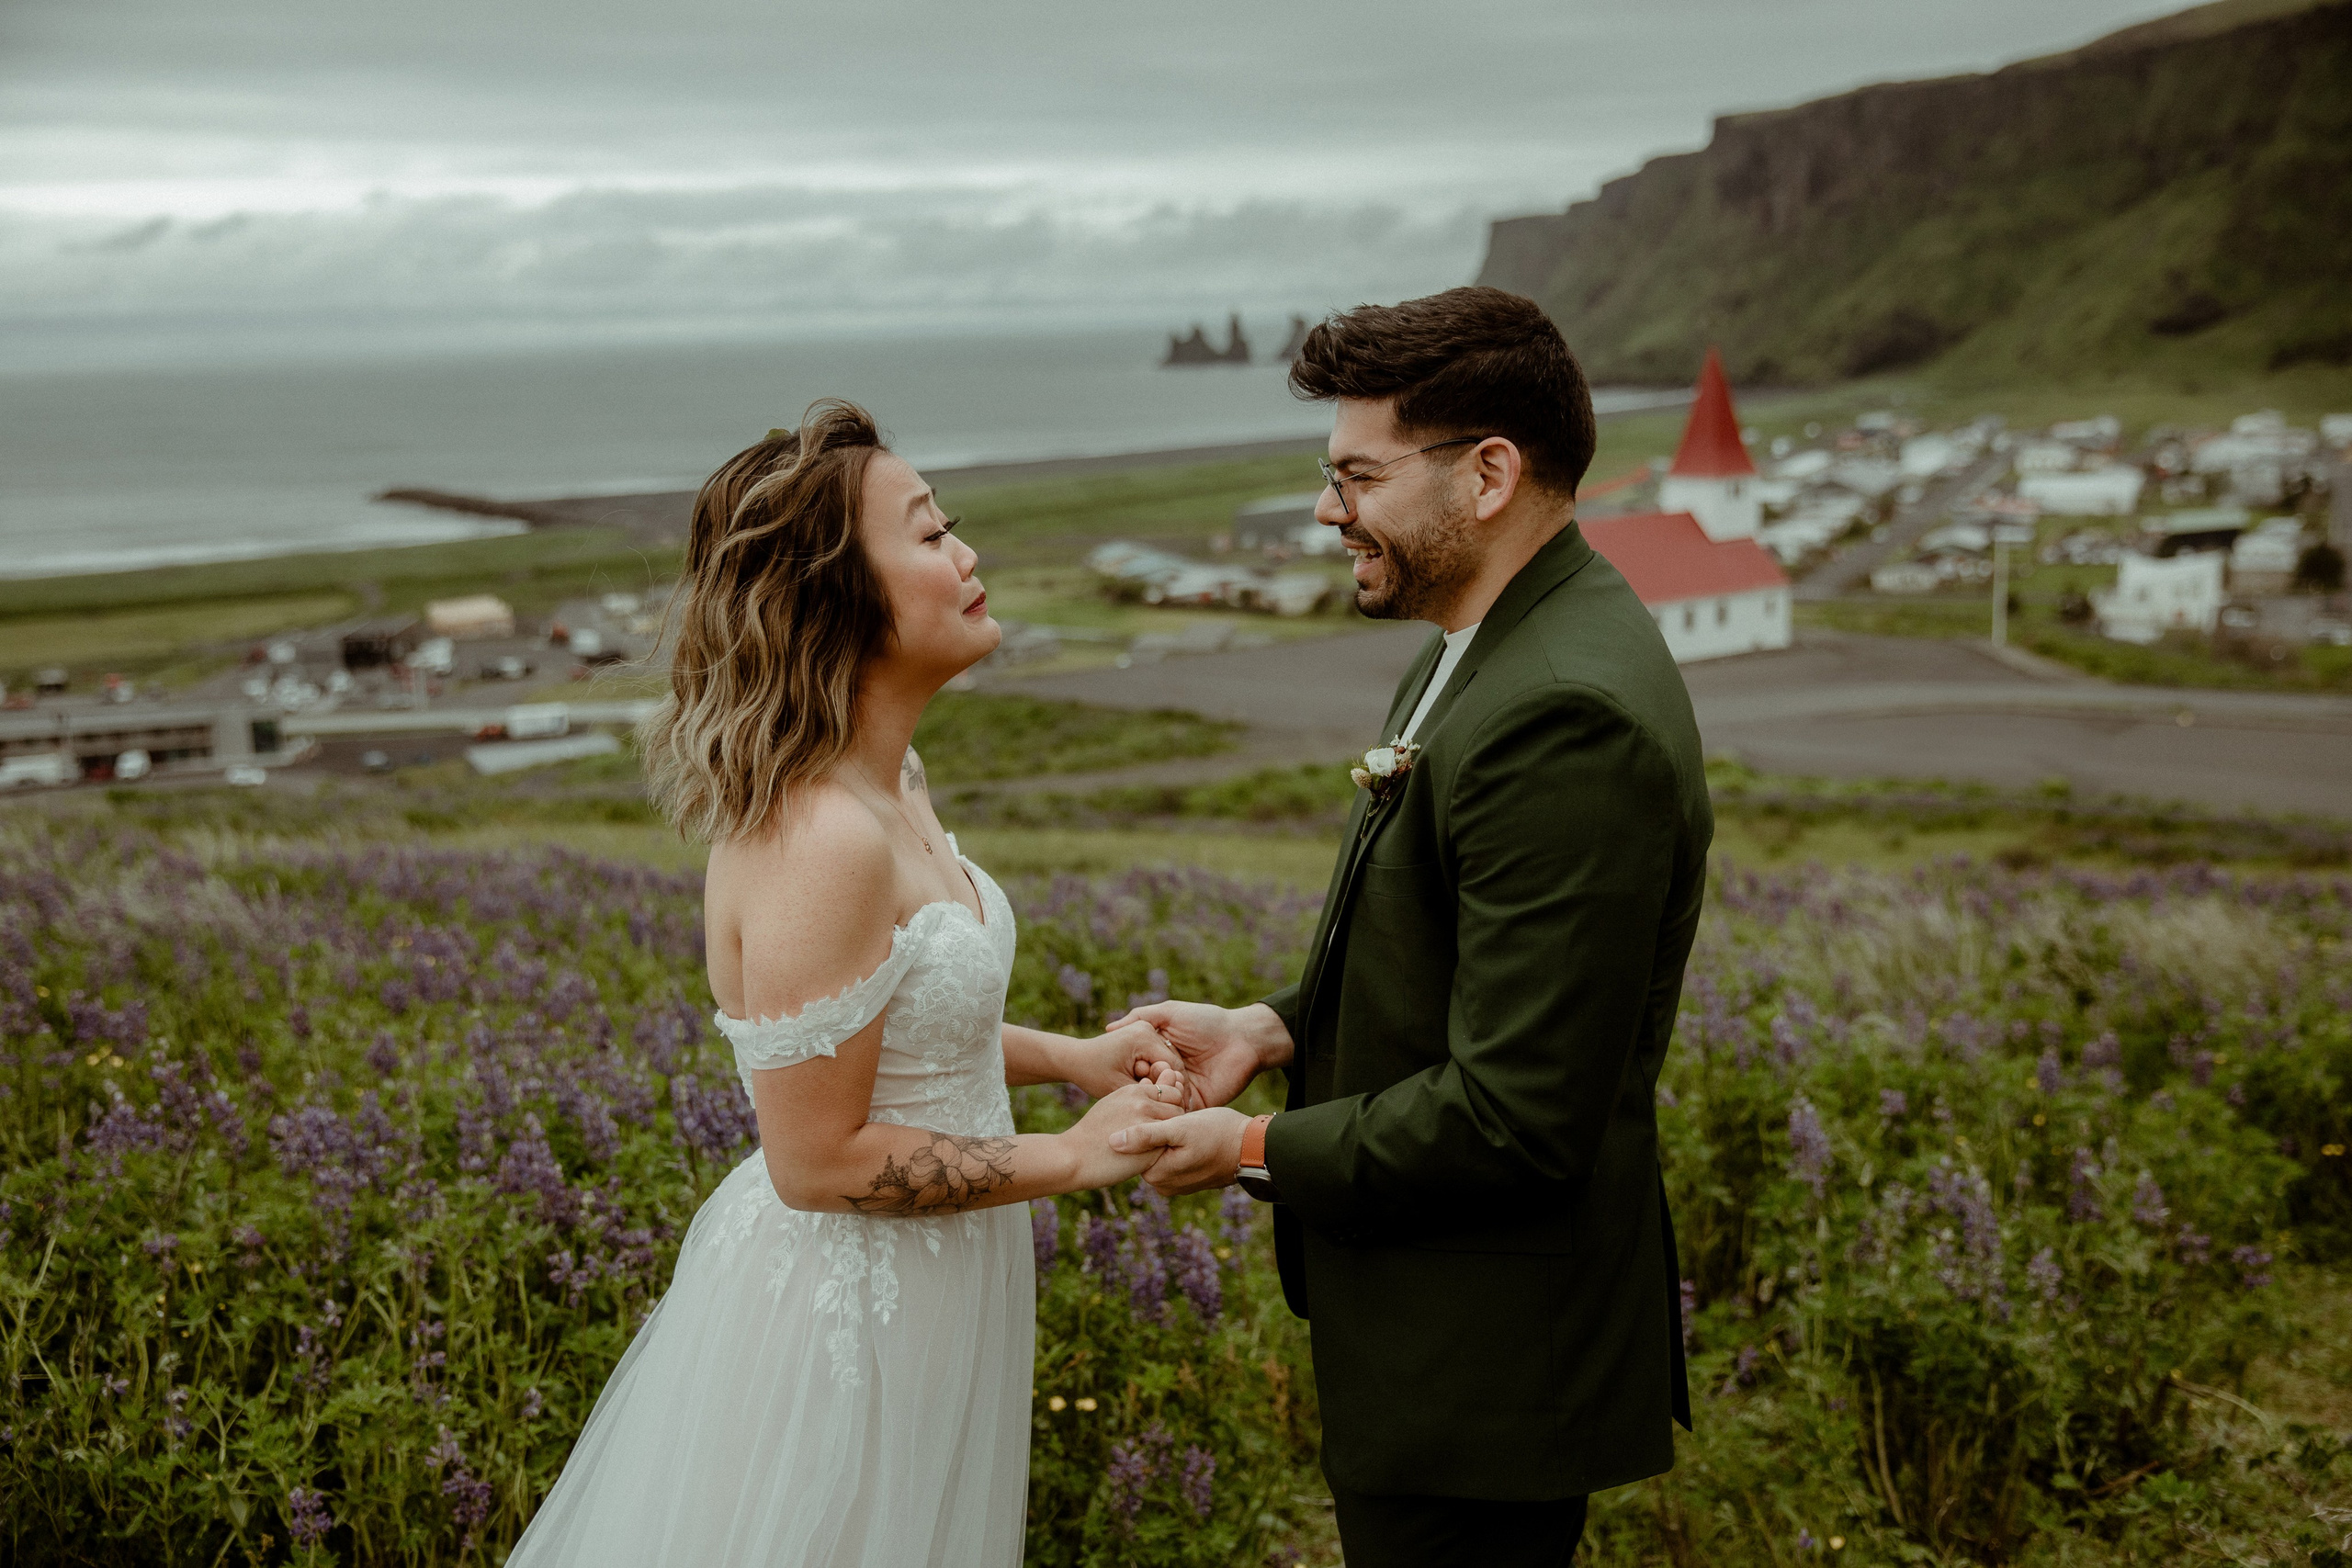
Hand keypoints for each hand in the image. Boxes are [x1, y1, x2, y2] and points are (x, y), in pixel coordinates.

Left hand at [1059, 1017, 1185, 1101]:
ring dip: (1162, 1077)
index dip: (1175, 1089)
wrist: (1075, 1058)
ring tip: (1157, 1098)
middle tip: (1169, 1106)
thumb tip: (1176, 1094)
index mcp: (1144, 1037)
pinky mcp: (1142, 1033)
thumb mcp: (1121, 1087)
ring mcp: (1145, 1027)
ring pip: (1166, 1059)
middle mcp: (1147, 1028)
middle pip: (1172, 1061)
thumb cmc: (1094, 1074)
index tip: (1177, 1109)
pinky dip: (1154, 1070)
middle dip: (1170, 1083)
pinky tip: (1148, 1086)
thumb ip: (1150, 1089)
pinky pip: (1157, 1055)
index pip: (1173, 1066)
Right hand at [1061, 1070, 1186, 1188]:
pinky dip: (1167, 1148)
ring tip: (1158, 1143)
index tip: (1161, 1116)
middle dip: (1176, 1116)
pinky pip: (1170, 1144)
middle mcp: (1143, 1103)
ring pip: (1178, 1124)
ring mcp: (1147, 1124)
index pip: (1171, 1089)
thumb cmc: (1093, 1132)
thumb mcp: (1114, 1104)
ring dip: (1173, 1132)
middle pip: (1179, 1105)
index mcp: (1134, 1091)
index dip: (1171, 1102)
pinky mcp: (1150, 1147)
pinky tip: (1153, 1155)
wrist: (1073, 1156)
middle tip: (1163, 1131)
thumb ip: (1138, 1095)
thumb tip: (1156, 1086)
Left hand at [1110, 1106, 1251, 1195]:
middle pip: (1148, 1146)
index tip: (1151, 1094)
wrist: (1254, 1148)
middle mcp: (1164, 1184)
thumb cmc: (1218, 1134)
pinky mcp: (1190, 1175)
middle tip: (1167, 1095)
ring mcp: (1178, 1182)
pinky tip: (1191, 1119)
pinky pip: (1175, 1152)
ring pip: (1162, 1147)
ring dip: (1168, 1126)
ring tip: (1183, 1105)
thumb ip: (1146, 1136)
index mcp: (1156, 1175)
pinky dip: (1179, 1136)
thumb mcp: (1180, 1130)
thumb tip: (1112, 1142)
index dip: (1143, 1115)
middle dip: (1155, 1120)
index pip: (1135, 1143)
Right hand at [1114, 1001, 1289, 1109]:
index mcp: (1159, 1056)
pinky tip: (1159, 1117)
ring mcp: (1182, 1093)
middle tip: (1135, 1092)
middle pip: (1146, 1090)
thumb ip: (1140, 1017)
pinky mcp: (1197, 1106)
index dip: (1128, 1073)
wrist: (1243, 1039)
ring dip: (1153, 1106)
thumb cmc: (1207, 1022)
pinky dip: (1170, 1118)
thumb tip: (1109, 1027)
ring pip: (1160, 1105)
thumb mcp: (1169, 1013)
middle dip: (1139, 1093)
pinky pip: (1179, 1117)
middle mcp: (1168, 1076)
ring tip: (1148, 1103)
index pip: (1136, 1070)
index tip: (1123, 1072)